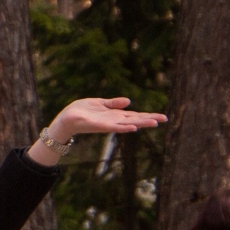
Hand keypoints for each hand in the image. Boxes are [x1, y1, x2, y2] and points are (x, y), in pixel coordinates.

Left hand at [32, 96, 166, 162]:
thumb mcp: (99, 103)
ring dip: (140, 123)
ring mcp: (107, 124)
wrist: (65, 119)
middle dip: (149, 119)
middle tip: (165, 119)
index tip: (163, 117)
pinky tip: (133, 127)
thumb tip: (129, 101)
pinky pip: (113, 127)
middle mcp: (113, 121)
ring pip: (127, 123)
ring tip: (154, 123)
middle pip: (135, 119)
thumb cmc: (81, 111)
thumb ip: (113, 103)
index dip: (149, 115)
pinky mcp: (98, 125)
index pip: (135, 115)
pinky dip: (123, 127)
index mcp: (115, 115)